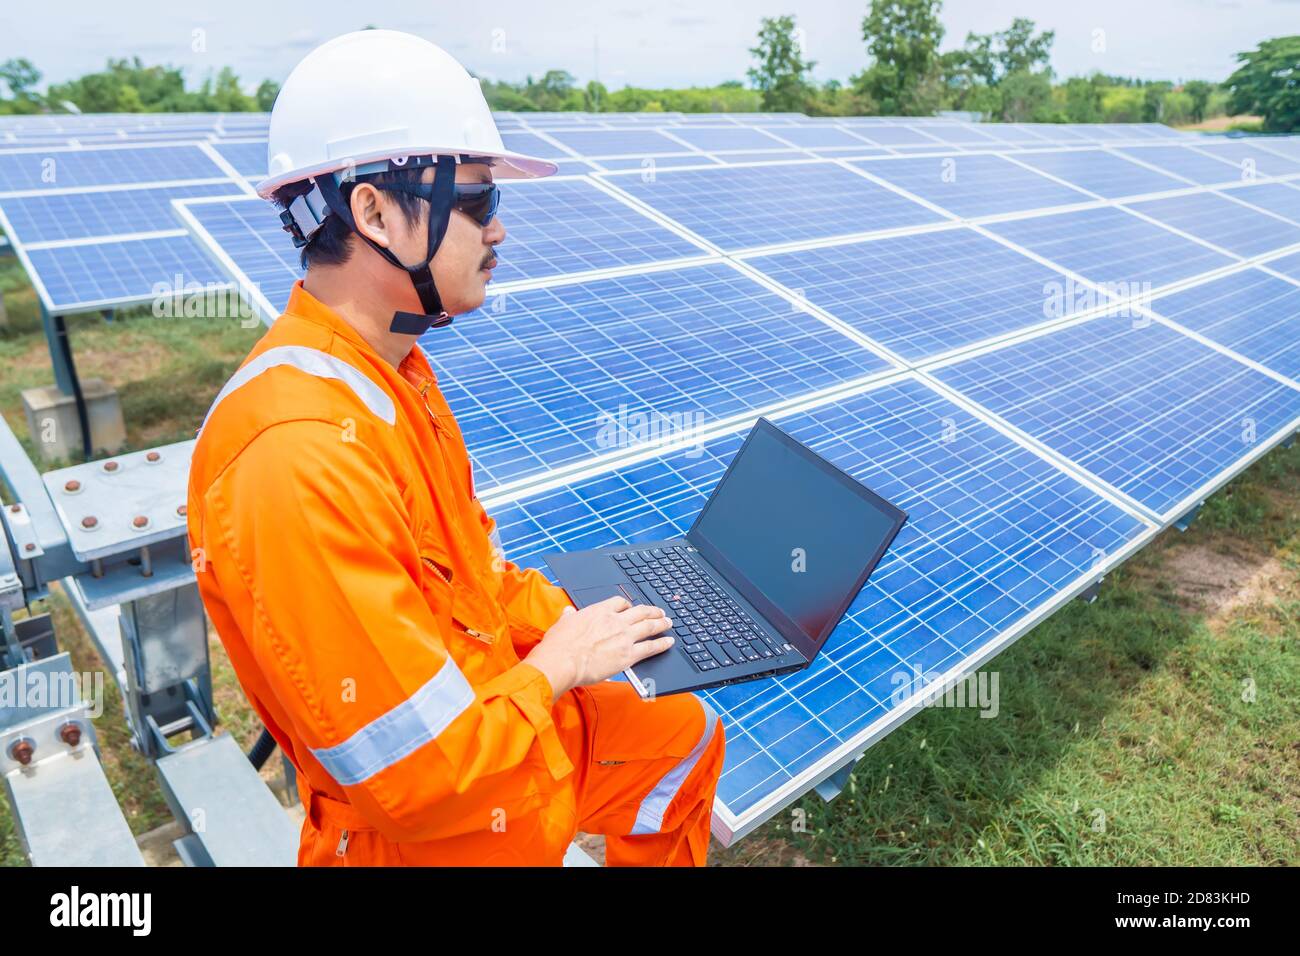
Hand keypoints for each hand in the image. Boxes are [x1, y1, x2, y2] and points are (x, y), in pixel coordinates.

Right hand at [525, 597, 673, 699]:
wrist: (563, 661)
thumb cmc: (559, 645)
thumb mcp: (562, 623)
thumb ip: (569, 617)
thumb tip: (568, 611)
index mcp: (599, 611)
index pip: (620, 602)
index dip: (628, 604)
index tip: (632, 607)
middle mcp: (615, 621)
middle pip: (640, 611)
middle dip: (652, 611)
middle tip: (659, 612)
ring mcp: (624, 637)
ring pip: (649, 626)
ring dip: (661, 623)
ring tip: (669, 623)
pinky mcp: (628, 655)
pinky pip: (651, 647)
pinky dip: (662, 644)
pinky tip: (669, 642)